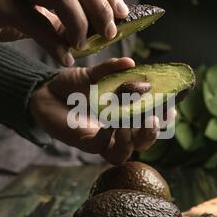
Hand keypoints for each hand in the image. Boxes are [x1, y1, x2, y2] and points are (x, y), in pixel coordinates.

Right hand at [0, 0, 128, 65]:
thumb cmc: (2, 14)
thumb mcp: (35, 6)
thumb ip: (62, 12)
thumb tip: (101, 28)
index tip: (123, 13)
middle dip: (99, 6)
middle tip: (110, 32)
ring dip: (79, 22)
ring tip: (83, 45)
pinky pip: (35, 23)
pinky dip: (54, 44)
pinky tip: (63, 59)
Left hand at [29, 58, 158, 164]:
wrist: (45, 92)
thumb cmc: (71, 85)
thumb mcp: (94, 74)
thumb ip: (111, 70)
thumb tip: (131, 63)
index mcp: (124, 115)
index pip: (149, 123)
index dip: (163, 119)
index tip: (171, 109)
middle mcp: (115, 131)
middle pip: (142, 143)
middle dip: (151, 133)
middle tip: (151, 119)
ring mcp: (101, 139)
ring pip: (124, 152)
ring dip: (131, 140)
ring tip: (128, 124)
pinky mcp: (85, 143)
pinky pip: (103, 148)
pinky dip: (109, 137)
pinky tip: (110, 124)